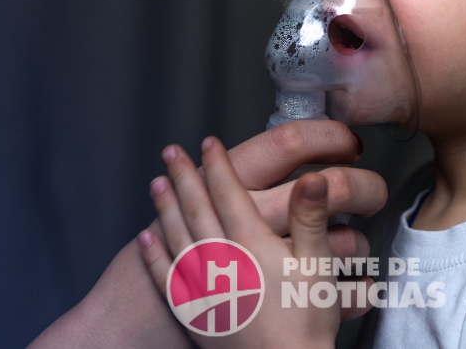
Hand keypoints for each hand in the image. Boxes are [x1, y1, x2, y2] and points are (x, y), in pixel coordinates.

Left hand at [27, 121, 385, 348]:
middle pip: (197, 208)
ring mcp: (205, 287)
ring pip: (178, 236)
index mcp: (252, 245)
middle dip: (184, 176)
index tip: (210, 142)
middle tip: (171, 152)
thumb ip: (312, 219)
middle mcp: (223, 260)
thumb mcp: (319, 267)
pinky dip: (154, 255)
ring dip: (165, 207)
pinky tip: (145, 239)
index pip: (229, 193)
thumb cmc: (306, 324)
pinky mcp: (194, 312)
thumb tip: (313, 178)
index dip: (219, 164)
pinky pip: (166, 277)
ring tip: (155, 183)